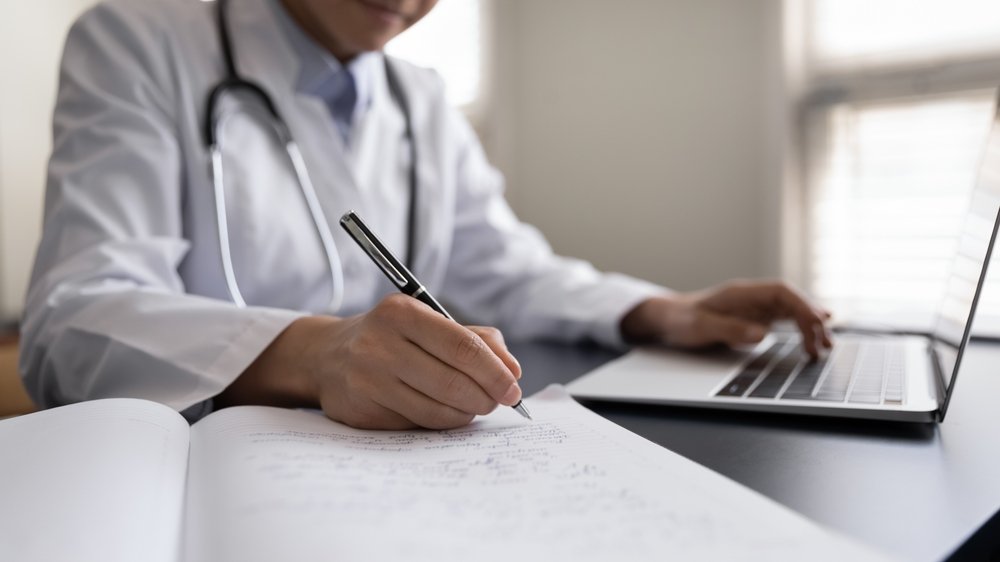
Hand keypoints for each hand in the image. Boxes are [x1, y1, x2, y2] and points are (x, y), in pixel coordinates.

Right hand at [221, 294, 522, 429]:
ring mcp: (367, 379)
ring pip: (436, 408)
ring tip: (474, 406)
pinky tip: (447, 412)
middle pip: (452, 381)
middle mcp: (379, 343)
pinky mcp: (361, 410)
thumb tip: (512, 370)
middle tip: (499, 401)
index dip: (495, 371)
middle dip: (486, 397)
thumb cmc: (390, 337)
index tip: (513, 387)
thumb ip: (475, 338)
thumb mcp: (427, 322)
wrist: (326, 356)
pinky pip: (416, 424)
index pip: (462, 346)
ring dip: (466, 413)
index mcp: (401, 313)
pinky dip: (442, 422)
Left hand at [620, 280, 831, 356]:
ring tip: (825, 347)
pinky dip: (800, 328)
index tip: (817, 323)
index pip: (781, 292)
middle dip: (811, 319)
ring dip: (810, 326)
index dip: (802, 306)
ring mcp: (755, 307)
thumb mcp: (700, 327)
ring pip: (791, 311)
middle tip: (825, 344)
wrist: (669, 318)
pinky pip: (783, 320)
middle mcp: (752, 297)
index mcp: (741, 293)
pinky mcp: (754, 317)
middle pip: (792, 301)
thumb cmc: (682, 320)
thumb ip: (730, 329)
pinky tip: (814, 336)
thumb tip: (762, 333)